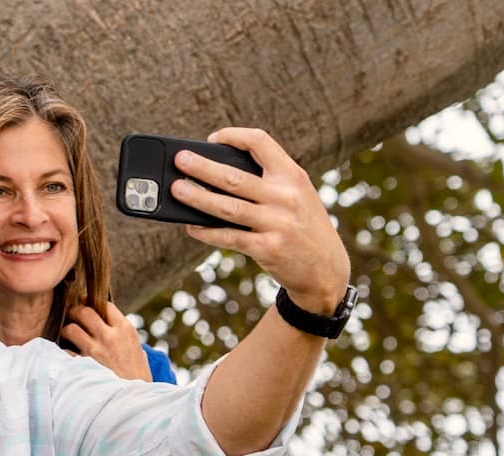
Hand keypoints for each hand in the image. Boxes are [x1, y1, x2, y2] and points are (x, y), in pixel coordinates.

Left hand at [61, 302, 151, 380]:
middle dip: (76, 312)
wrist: (133, 401)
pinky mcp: (83, 366)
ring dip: (68, 331)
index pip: (104, 305)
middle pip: (83, 311)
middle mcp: (110, 336)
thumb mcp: (137, 350)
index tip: (85, 304)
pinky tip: (67, 356)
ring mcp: (95, 351)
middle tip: (73, 318)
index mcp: (125, 330)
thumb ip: (121, 335)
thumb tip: (106, 323)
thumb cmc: (137, 377)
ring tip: (69, 337)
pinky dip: (64, 353)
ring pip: (70, 329)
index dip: (92, 302)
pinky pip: (65, 352)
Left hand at [171, 128, 350, 313]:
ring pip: (228, 207)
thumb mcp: (297, 196)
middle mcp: (286, 197)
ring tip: (177, 190)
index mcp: (292, 176)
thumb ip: (268, 182)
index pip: (261, 142)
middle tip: (180, 160)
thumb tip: (215, 174)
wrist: (326, 270)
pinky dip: (207, 232)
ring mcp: (277, 223)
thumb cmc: (302, 227)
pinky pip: (229, 237)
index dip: (234, 136)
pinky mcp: (268, 249)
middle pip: (235, 177)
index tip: (213, 139)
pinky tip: (191, 227)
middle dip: (203, 167)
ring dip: (198, 198)